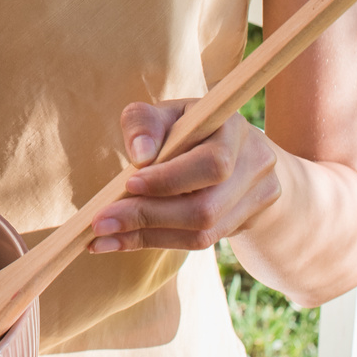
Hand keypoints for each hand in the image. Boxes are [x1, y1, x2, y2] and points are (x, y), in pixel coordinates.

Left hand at [88, 99, 281, 253]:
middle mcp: (255, 164)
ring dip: (146, 236)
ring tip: (102, 236)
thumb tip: (140, 155)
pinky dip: (155, 241)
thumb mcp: (166, 114)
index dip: (170, 179)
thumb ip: (145, 123)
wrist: (239, 152)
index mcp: (234, 128)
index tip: (128, 184)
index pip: (210, 164)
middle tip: (99, 223)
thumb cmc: (190, 127)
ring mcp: (257, 197)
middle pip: (205, 207)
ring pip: (202, 232)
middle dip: (147, 216)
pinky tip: (121, 240)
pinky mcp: (246, 223)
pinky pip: (199, 241)